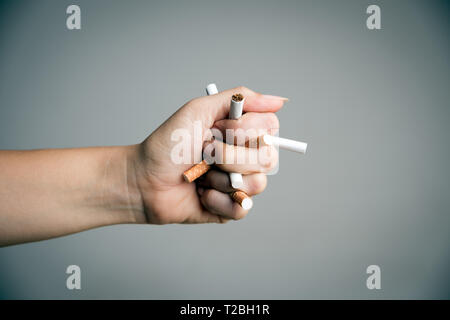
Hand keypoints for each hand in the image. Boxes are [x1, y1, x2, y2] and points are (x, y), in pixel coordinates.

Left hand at [133, 86, 286, 223]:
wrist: (143, 179)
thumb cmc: (167, 144)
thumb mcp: (198, 110)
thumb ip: (238, 98)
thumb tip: (279, 101)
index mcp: (241, 134)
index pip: (270, 129)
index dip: (245, 130)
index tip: (218, 129)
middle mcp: (245, 158)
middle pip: (268, 158)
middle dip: (230, 156)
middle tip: (205, 153)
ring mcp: (239, 184)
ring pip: (258, 184)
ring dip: (221, 178)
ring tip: (201, 175)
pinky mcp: (230, 208)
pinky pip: (241, 208)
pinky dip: (217, 201)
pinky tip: (201, 194)